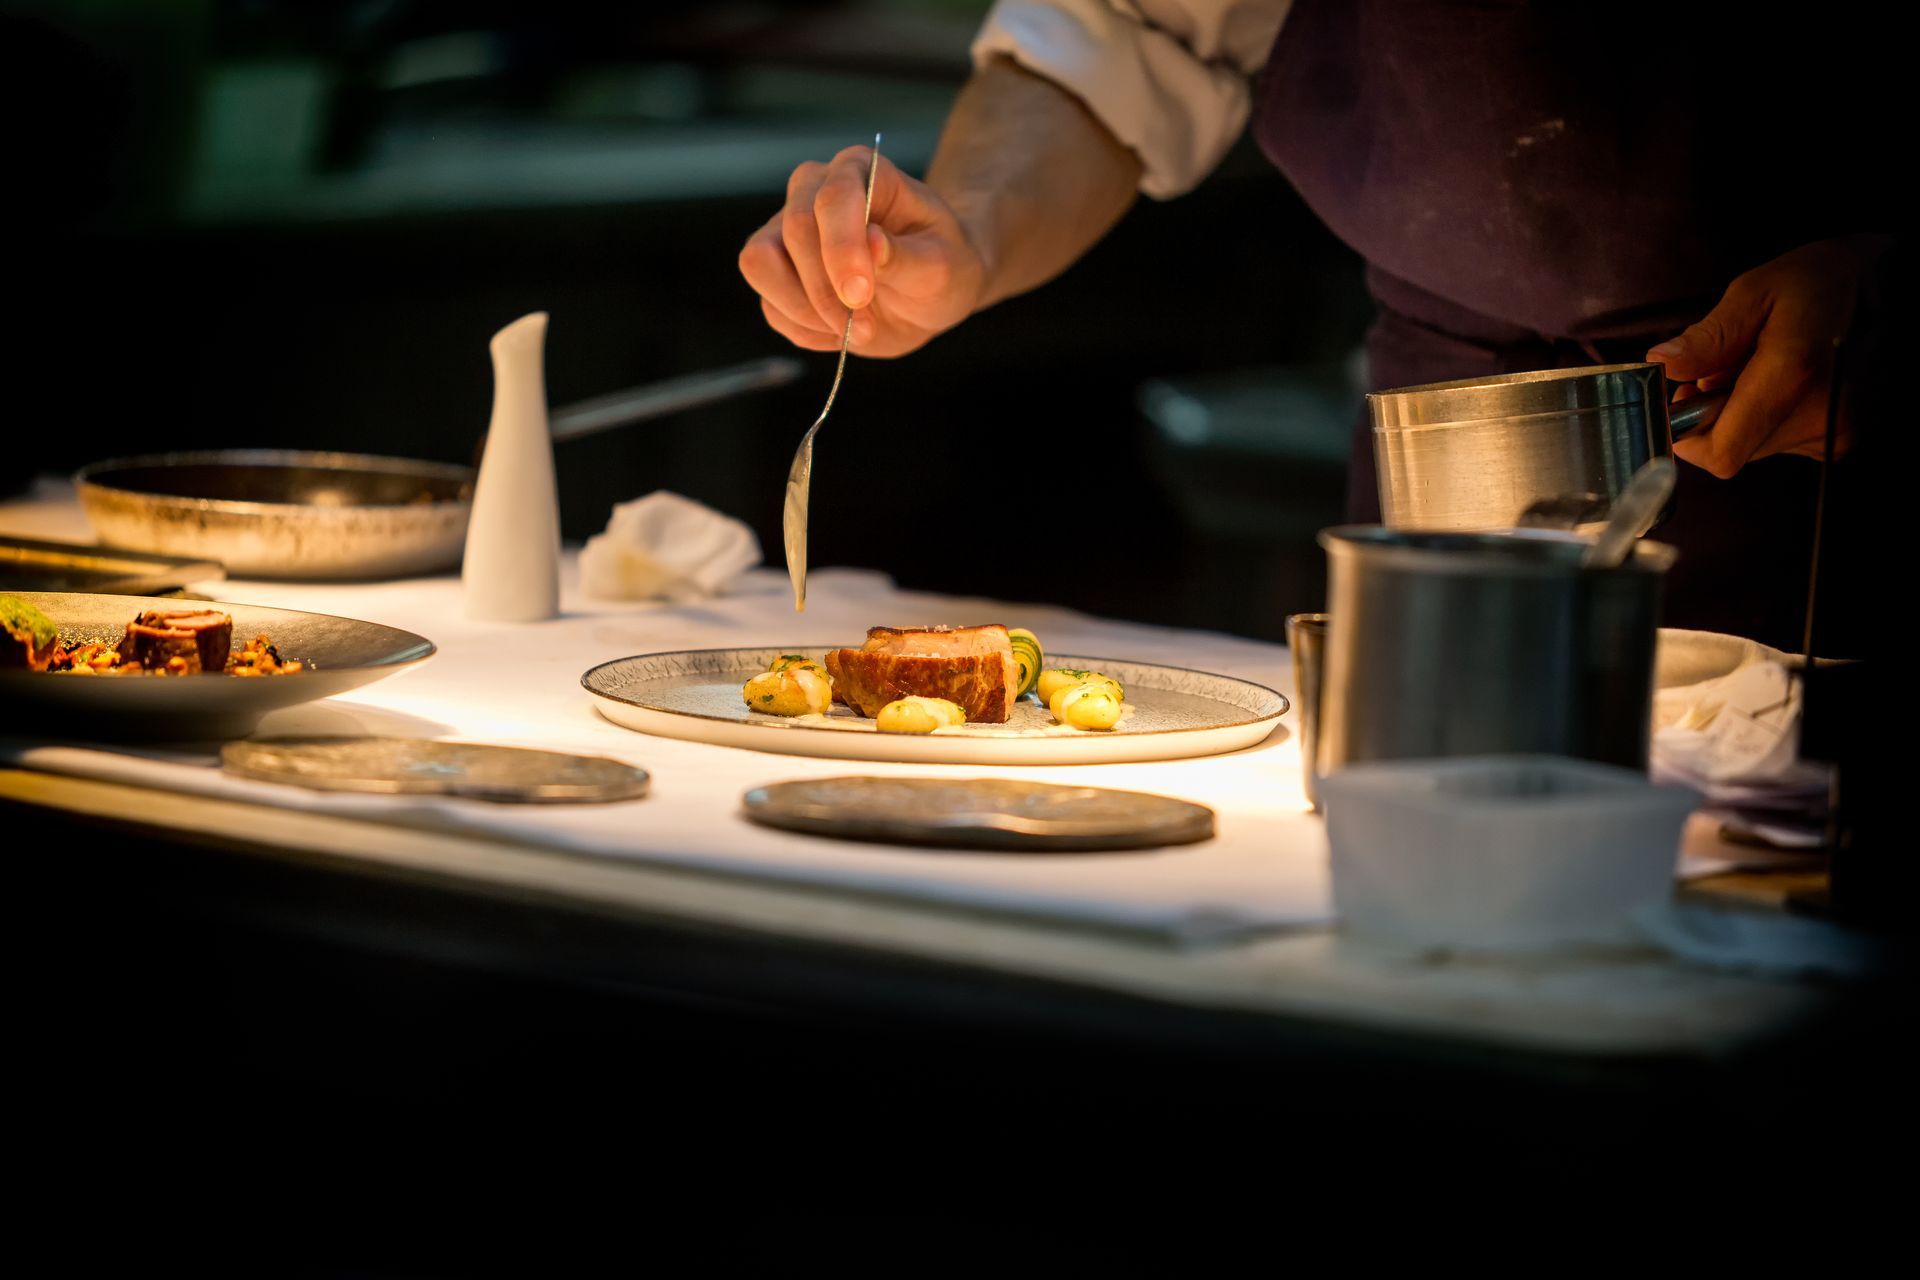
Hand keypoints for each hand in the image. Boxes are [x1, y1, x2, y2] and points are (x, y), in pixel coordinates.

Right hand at [738, 145, 987, 358]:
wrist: (928, 294)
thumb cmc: (941, 268)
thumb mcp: (942, 267)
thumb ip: (906, 256)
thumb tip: (871, 243)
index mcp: (860, 171)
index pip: (833, 197)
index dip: (841, 248)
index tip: (859, 294)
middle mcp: (813, 190)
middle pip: (793, 231)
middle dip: (826, 290)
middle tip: (865, 326)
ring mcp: (786, 229)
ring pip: (761, 264)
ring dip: (806, 310)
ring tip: (854, 329)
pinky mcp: (775, 271)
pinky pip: (769, 305)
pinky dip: (804, 329)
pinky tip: (840, 331)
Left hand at [1646, 235, 1891, 476]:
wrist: (1901, 286)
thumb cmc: (1828, 279)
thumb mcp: (1757, 290)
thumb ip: (1709, 336)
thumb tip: (1664, 366)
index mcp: (1793, 377)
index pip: (1721, 453)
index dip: (1688, 439)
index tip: (1682, 403)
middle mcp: (1821, 415)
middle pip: (1734, 447)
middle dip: (1715, 414)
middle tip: (1724, 367)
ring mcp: (1839, 430)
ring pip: (1757, 444)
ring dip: (1744, 412)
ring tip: (1765, 364)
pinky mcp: (1847, 436)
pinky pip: (1785, 439)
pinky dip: (1773, 414)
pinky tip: (1791, 378)